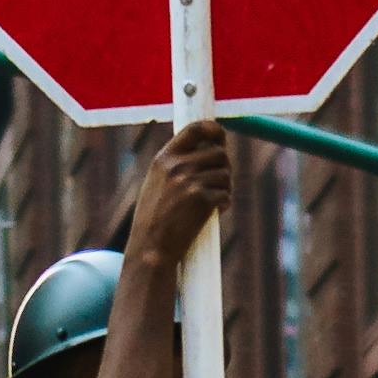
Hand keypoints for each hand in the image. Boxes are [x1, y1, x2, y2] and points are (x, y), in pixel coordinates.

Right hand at [122, 116, 232, 280]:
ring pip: (225, 174)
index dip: (213, 129)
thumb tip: (207, 150)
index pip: (194, 129)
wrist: (151, 248)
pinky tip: (214, 212)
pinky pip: (226, 194)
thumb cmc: (154, 219)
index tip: (220, 136)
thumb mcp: (157, 183)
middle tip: (219, 181)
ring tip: (213, 201)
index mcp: (163, 158)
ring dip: (225, 187)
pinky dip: (224, 203)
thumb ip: (176, 165)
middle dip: (224, 166)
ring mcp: (189, 182)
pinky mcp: (202, 200)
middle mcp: (177, 166)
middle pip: (218, 153)